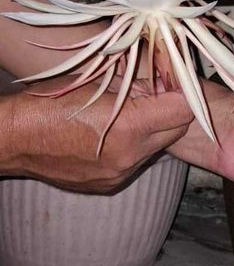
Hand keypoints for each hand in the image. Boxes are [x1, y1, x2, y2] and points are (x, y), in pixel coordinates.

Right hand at [2, 79, 193, 193]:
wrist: (15, 140)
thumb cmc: (51, 103)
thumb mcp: (96, 82)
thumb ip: (136, 84)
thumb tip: (164, 79)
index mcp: (129, 126)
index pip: (184, 110)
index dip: (183, 94)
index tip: (175, 84)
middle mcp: (130, 155)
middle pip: (176, 132)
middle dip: (172, 112)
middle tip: (157, 96)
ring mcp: (120, 174)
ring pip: (157, 149)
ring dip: (152, 132)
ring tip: (129, 115)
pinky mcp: (109, 185)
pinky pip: (135, 163)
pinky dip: (133, 149)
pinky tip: (111, 136)